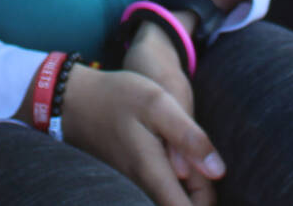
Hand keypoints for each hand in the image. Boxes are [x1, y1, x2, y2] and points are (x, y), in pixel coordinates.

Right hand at [124, 22, 210, 191]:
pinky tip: (181, 161)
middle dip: (201, 199)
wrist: (74, 100)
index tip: (218, 187)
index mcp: (153, 172)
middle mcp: (142, 187)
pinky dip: (176, 185)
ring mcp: (133, 184)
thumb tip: (218, 171)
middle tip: (208, 168)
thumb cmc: (117, 97)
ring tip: (197, 162)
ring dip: (188, 192)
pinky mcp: (130, 177)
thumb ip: (189, 137)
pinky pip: (158, 192)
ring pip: (169, 200)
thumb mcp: (158, 103)